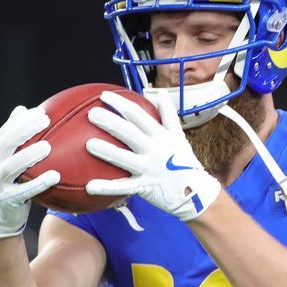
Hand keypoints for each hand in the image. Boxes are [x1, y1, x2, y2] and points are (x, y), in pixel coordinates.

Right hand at [0, 105, 60, 237]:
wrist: (2, 215)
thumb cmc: (11, 181)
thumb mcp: (8, 159)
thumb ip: (14, 137)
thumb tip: (22, 109)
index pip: (6, 131)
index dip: (22, 120)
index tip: (42, 112)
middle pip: (7, 143)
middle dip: (25, 130)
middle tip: (46, 121)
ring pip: (12, 166)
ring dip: (30, 155)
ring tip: (47, 147)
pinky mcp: (7, 200)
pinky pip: (24, 190)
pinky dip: (39, 183)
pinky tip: (55, 176)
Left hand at [84, 91, 220, 220]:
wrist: (197, 192)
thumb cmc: (184, 162)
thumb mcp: (179, 136)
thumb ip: (168, 114)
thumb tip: (160, 93)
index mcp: (161, 135)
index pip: (138, 115)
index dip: (121, 104)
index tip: (104, 96)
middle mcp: (154, 149)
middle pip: (129, 132)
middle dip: (110, 122)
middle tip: (91, 113)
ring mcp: (149, 168)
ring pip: (125, 158)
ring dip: (107, 151)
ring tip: (88, 144)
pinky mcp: (145, 186)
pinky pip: (123, 187)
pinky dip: (107, 188)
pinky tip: (90, 186)